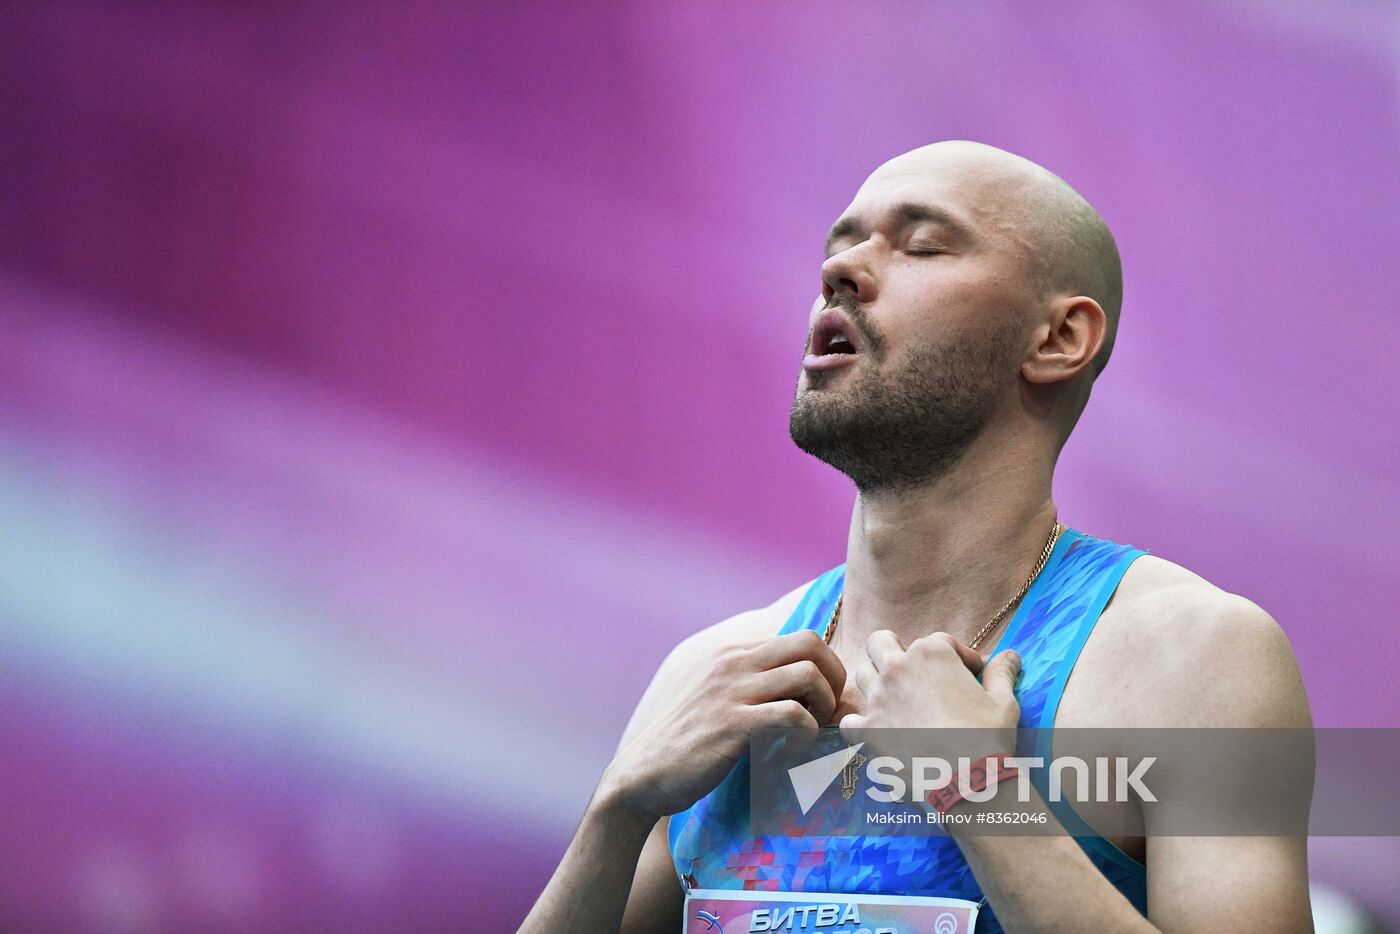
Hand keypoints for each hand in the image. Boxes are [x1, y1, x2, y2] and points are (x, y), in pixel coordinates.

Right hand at [599, 630, 846, 823]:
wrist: (644, 774)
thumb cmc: (687, 743)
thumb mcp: (718, 698)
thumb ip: (751, 684)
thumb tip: (799, 687)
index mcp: (732, 653)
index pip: (799, 638)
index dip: (823, 668)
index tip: (820, 700)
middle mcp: (733, 663)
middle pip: (810, 643)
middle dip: (834, 677)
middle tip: (827, 711)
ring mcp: (732, 691)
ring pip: (808, 674)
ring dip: (824, 705)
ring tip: (812, 729)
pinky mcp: (733, 724)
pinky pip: (792, 714)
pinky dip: (806, 732)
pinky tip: (794, 748)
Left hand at [839, 631, 1020, 758]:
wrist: (967, 780)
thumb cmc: (988, 737)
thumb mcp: (1003, 702)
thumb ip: (1002, 673)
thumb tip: (1011, 655)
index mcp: (931, 653)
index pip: (940, 641)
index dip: (958, 656)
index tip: (971, 673)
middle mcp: (898, 668)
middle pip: (881, 642)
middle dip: (894, 649)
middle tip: (913, 670)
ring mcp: (878, 698)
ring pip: (863, 675)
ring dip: (877, 683)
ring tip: (896, 699)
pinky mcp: (867, 730)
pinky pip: (850, 720)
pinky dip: (859, 724)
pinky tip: (876, 731)